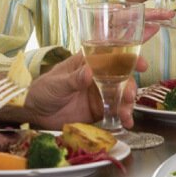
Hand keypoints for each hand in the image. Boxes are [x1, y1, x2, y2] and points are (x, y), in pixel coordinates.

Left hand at [22, 54, 145, 128]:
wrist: (34, 112)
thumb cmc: (43, 89)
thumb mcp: (57, 82)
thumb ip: (73, 78)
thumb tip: (89, 72)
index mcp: (89, 62)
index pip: (112, 54)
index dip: (130, 56)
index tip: (141, 63)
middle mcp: (98, 76)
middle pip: (122, 76)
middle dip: (132, 84)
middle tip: (131, 94)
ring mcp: (100, 93)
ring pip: (122, 94)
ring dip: (128, 102)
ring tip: (126, 112)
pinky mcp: (99, 110)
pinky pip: (115, 111)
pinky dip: (123, 116)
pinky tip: (126, 122)